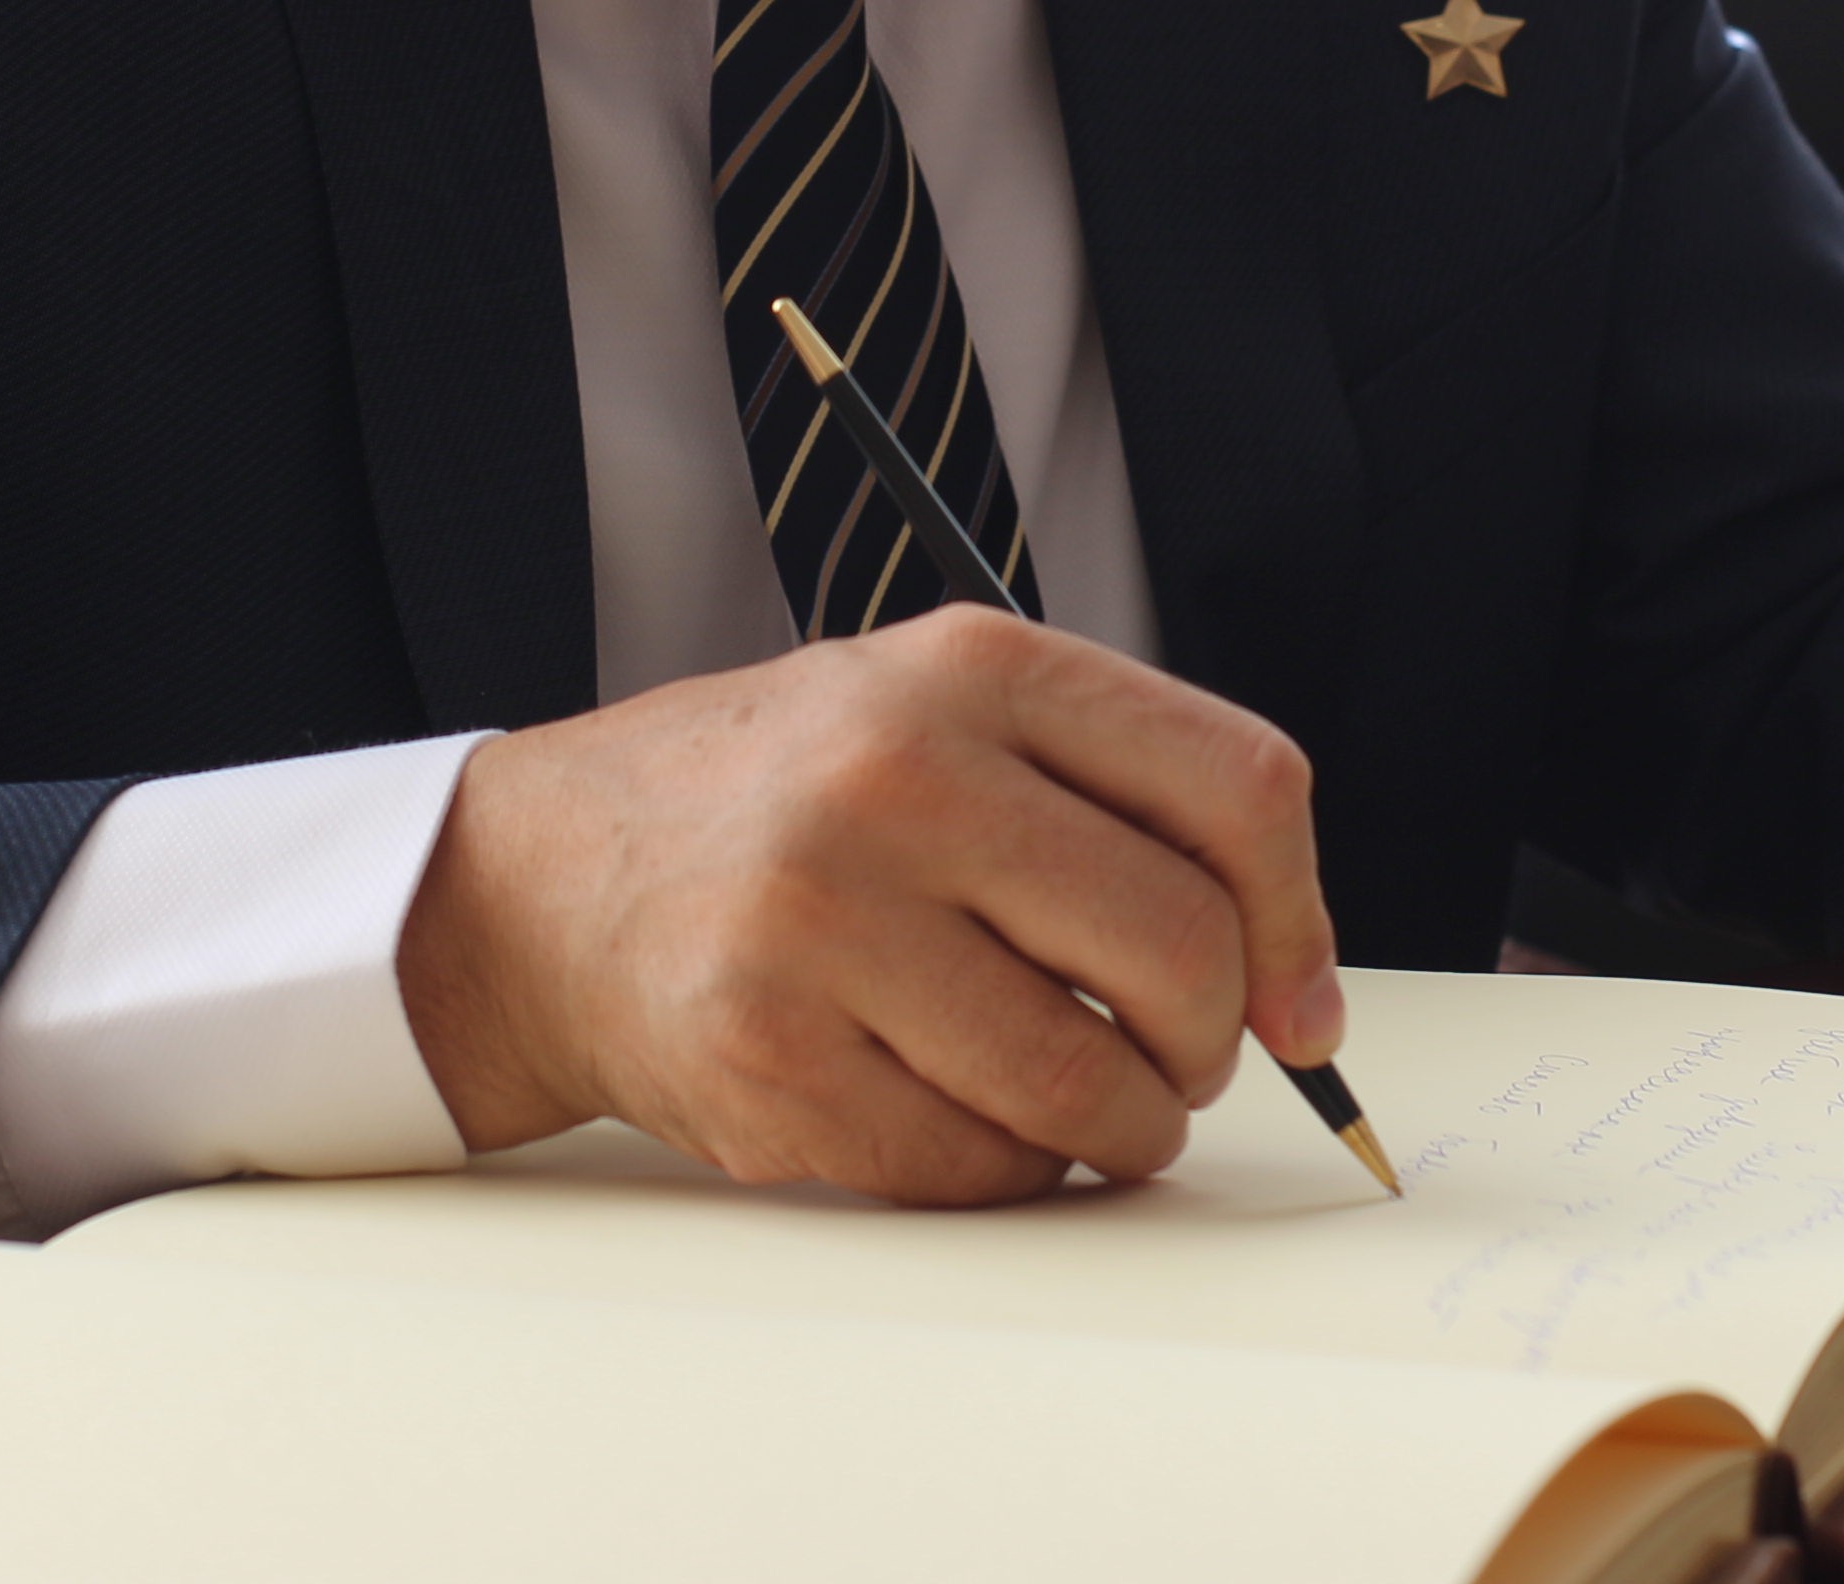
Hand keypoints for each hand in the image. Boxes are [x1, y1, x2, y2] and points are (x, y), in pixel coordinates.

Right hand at [392, 608, 1346, 1203]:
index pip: (1238, 789)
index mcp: (971, 669)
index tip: (1296, 1004)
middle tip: (1171, 1064)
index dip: (1297, 921)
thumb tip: (1295, 989)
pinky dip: (1007, 1174)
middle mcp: (897, 775)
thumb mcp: (940, 717)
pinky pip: (976, 1168)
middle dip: (1207, 1045)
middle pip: (1179, 951)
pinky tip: (964, 1121)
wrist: (546, 879)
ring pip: (1085, 1085)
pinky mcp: (766, 1057)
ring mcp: (822, 918)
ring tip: (1088, 1111)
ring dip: (1122, 1132)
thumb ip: (1113, 803)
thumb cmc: (783, 806)